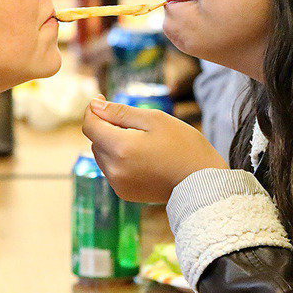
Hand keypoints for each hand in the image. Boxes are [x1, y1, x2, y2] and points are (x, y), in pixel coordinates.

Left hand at [82, 95, 227, 203]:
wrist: (203, 183)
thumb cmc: (183, 146)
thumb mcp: (154, 119)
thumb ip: (120, 112)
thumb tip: (94, 105)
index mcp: (121, 148)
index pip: (90, 126)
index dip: (93, 110)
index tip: (101, 99)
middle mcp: (114, 169)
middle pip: (96, 140)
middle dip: (107, 127)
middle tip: (134, 123)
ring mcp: (118, 184)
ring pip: (102, 155)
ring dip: (112, 144)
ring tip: (141, 141)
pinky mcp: (125, 193)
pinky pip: (112, 170)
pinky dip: (119, 159)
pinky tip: (142, 157)